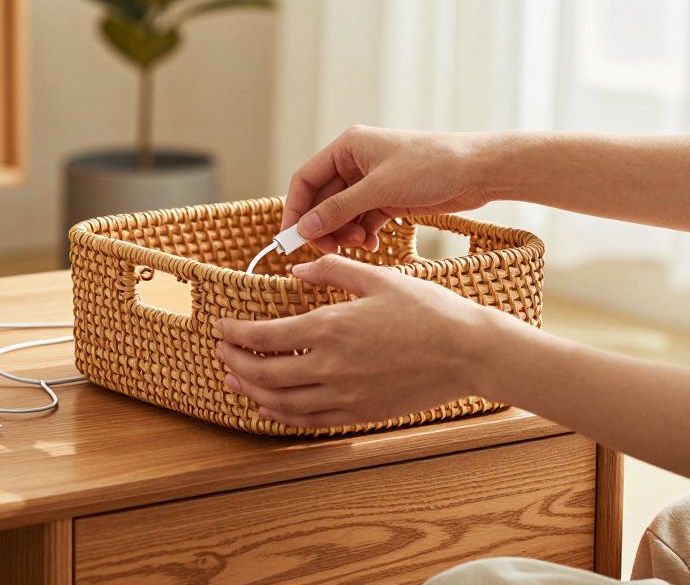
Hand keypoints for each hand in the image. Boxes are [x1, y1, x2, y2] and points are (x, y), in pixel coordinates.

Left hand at [215, 254, 507, 428]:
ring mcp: (344, 395)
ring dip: (251, 390)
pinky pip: (309, 421)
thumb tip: (298, 268)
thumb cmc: (427, 310)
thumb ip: (332, 270)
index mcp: (330, 327)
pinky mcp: (359, 413)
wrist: (469, 353)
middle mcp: (330, 367)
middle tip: (221, 351)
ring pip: (281, 401)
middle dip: (235, 361)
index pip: (265, 336)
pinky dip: (281, 415)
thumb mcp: (378, 278)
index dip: (236, 333)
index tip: (221, 327)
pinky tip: (269, 407)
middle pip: (264, 372)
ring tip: (234, 379)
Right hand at [284, 126, 497, 252]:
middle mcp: (356, 162)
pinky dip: (363, 234)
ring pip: (342, 213)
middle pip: (322, 200)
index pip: (305, 180)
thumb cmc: (432, 167)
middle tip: (329, 250)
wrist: (479, 170)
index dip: (295, 210)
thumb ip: (339, 210)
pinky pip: (363, 219)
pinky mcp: (389, 198)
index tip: (290, 239)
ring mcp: (372, 181)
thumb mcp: (380, 190)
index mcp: (347, 147)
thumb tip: (304, 228)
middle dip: (323, 226)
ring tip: (363, 244)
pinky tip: (374, 245)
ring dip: (345, 233)